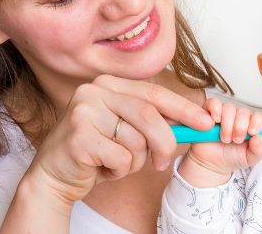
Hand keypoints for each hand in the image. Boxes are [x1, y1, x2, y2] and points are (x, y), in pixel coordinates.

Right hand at [21, 74, 214, 204]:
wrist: (55, 175)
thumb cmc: (96, 152)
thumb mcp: (126, 129)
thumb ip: (153, 121)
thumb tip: (196, 122)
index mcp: (108, 84)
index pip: (155, 93)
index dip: (184, 109)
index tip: (206, 123)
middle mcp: (94, 91)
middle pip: (149, 116)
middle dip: (164, 143)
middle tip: (162, 162)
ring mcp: (84, 112)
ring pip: (137, 141)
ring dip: (135, 162)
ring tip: (116, 163)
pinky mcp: (79, 137)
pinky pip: (122, 159)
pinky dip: (119, 172)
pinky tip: (103, 169)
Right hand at [179, 98, 261, 186]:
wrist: (211, 163)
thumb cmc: (231, 158)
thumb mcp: (249, 158)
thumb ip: (258, 150)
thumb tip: (259, 138)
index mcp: (250, 126)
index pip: (258, 117)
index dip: (256, 122)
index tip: (252, 132)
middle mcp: (238, 118)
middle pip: (243, 112)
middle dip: (240, 127)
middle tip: (236, 140)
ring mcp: (224, 114)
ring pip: (229, 108)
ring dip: (227, 124)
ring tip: (224, 139)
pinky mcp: (209, 112)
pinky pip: (213, 103)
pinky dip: (215, 110)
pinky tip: (215, 121)